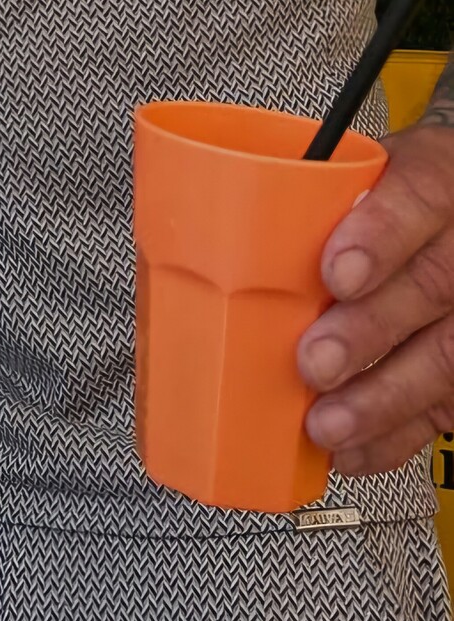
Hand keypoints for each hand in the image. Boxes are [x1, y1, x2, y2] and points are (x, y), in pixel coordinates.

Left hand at [298, 121, 453, 473]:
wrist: (443, 201)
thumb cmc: (378, 190)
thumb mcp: (346, 171)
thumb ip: (297, 197)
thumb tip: (192, 236)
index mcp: (433, 174)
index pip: (420, 194)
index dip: (380, 236)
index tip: (335, 271)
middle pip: (433, 285)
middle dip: (368, 331)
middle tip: (313, 361)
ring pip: (449, 352)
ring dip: (382, 398)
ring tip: (328, 423)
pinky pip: (447, 402)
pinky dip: (396, 434)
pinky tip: (354, 448)